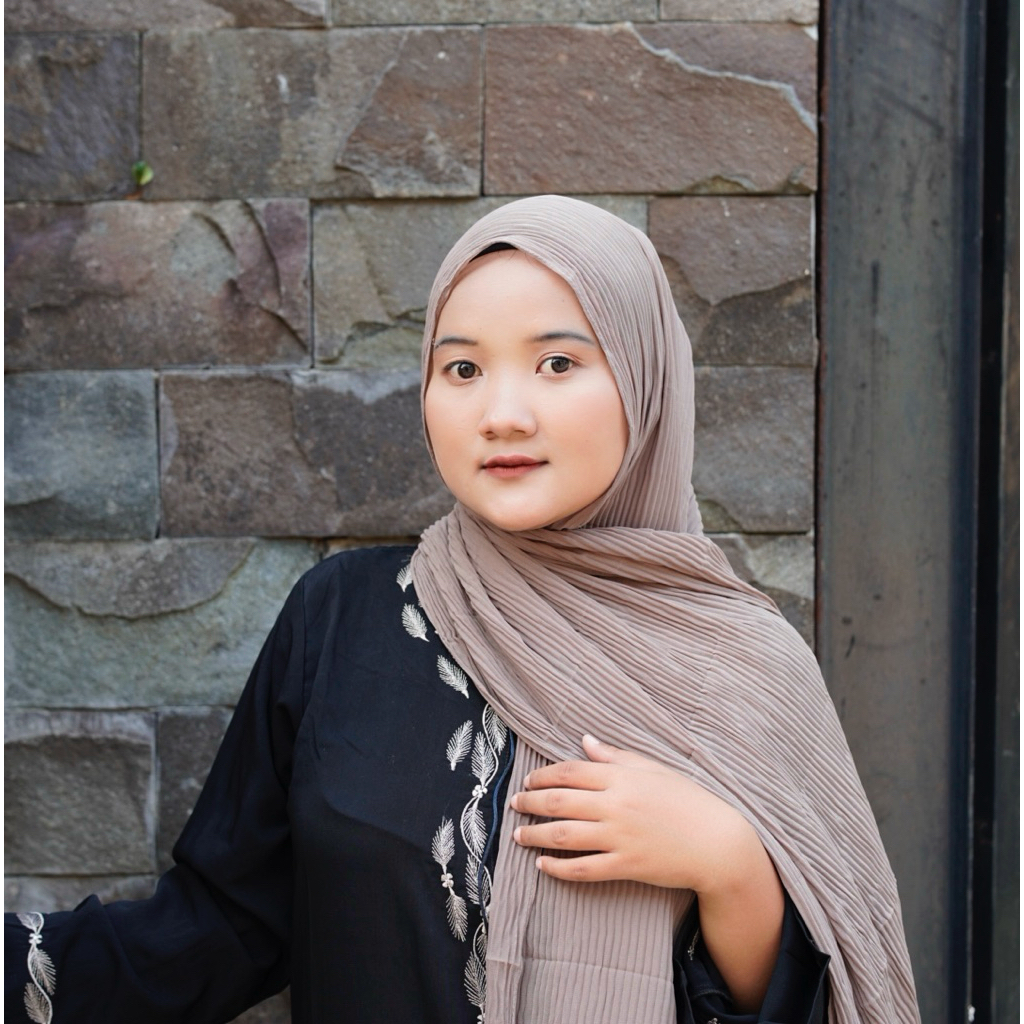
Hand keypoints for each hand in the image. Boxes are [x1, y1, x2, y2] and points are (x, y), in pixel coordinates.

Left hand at [510, 734, 762, 893]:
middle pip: (559, 801)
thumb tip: (585, 740)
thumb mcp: (653, 769)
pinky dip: (558, 867)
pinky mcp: (626, 866)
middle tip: (514, 805)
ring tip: (518, 834)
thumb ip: (615, 756)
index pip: (569, 771)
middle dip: (531, 802)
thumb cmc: (687, 800)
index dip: (543, 776)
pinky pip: (583, 868)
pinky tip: (542, 865)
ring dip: (535, 834)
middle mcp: (616, 804)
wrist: (717, 842)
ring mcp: (619, 836)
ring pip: (564, 835)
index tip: (528, 781)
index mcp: (622, 777)